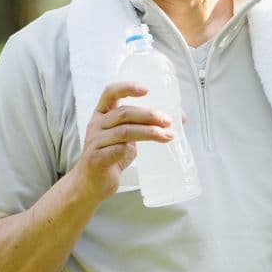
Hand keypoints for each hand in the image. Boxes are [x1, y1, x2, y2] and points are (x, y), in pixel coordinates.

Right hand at [71, 81, 175, 202]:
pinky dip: (132, 149)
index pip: (110, 93)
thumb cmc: (112, 155)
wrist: (91, 183)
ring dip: (149, 132)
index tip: (147, 89)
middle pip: (124, 113)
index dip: (127, 88)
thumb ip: (145, 125)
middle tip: (168, 121)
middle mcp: (96, 125)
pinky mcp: (96, 159)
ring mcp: (94, 142)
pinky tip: (142, 153)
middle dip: (149, 115)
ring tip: (167, 136)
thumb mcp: (127, 137)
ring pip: (124, 131)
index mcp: (102, 114)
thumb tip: (180, 117)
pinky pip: (117, 150)